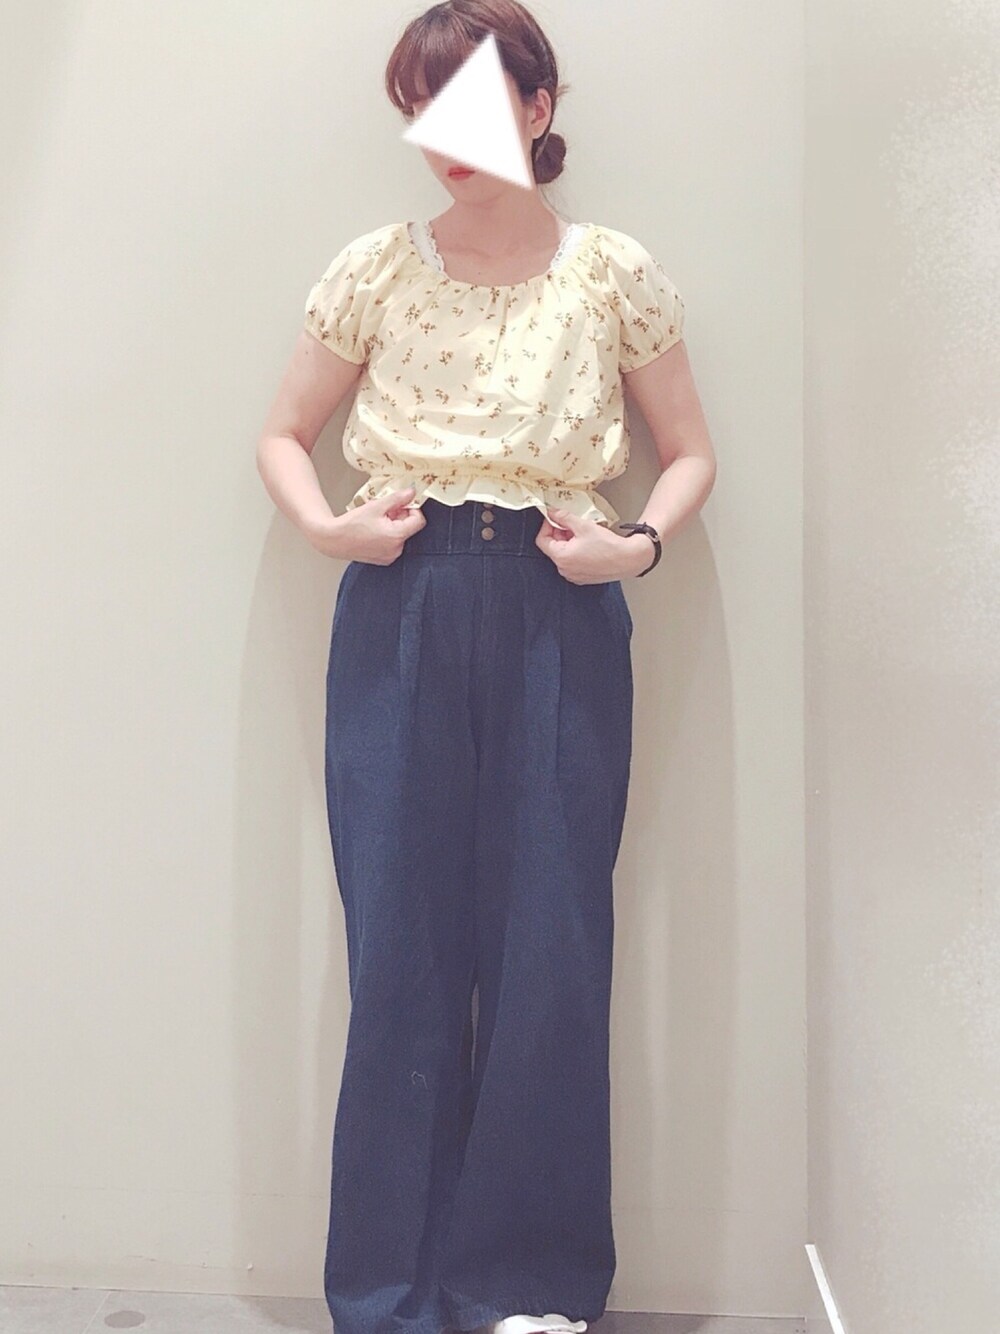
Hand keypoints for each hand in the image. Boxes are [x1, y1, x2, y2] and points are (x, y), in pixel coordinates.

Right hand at [307, 486, 426, 563]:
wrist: (333, 540)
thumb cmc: (351, 525)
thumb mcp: (376, 506)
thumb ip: (397, 499)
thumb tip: (412, 493)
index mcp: (396, 536)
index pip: (419, 521)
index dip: (413, 509)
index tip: (403, 503)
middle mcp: (396, 550)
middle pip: (409, 528)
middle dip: (401, 516)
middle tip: (386, 509)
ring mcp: (390, 556)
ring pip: (401, 535)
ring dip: (394, 525)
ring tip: (377, 519)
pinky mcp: (383, 559)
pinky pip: (393, 544)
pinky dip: (388, 535)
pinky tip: (375, 529)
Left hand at [535, 507, 653, 581]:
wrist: (629, 559)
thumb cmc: (609, 546)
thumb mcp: (583, 526)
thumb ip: (564, 517)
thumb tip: (552, 512)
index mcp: (561, 557)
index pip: (541, 540)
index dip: (546, 526)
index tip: (555, 518)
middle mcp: (564, 570)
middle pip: (552, 547)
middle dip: (559, 532)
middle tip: (572, 523)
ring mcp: (573, 575)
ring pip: (563, 554)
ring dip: (568, 541)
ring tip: (582, 532)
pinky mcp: (582, 577)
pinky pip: (572, 562)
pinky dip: (575, 551)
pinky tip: (587, 543)